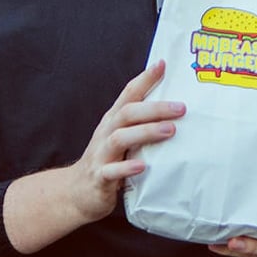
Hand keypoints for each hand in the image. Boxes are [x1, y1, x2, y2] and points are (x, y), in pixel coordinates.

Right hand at [68, 60, 184, 223]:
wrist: (76, 192)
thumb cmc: (107, 161)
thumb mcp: (122, 138)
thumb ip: (141, 125)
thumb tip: (175, 110)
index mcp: (113, 121)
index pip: (128, 94)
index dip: (145, 79)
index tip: (163, 64)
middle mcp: (106, 132)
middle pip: (127, 113)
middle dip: (154, 108)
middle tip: (181, 108)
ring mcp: (101, 154)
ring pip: (120, 138)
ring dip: (145, 132)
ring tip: (169, 131)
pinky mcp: (99, 178)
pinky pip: (112, 171)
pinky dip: (126, 167)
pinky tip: (142, 166)